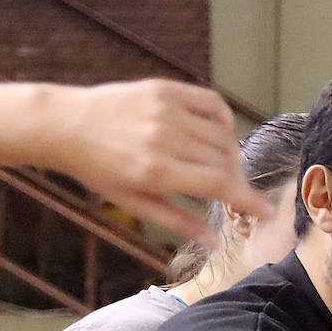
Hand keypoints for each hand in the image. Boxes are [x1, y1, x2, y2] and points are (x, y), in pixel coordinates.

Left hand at [45, 80, 272, 243]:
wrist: (65, 124)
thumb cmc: (98, 170)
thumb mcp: (134, 203)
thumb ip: (178, 221)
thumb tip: (216, 241)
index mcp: (156, 171)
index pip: (219, 184)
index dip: (248, 199)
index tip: (266, 211)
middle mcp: (164, 138)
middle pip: (225, 161)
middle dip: (237, 178)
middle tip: (233, 189)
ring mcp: (166, 110)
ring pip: (222, 134)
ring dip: (231, 153)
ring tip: (221, 165)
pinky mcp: (165, 89)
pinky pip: (212, 103)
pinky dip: (223, 119)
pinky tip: (217, 133)